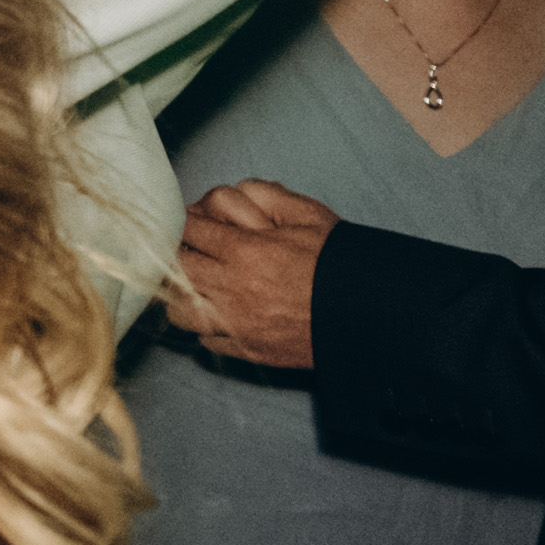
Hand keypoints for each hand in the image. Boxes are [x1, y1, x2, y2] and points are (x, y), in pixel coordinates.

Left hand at [160, 178, 342, 371]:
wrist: (369, 312)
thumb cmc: (339, 263)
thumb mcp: (307, 215)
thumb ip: (264, 196)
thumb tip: (227, 196)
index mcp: (244, 251)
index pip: (186, 230)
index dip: (184, 223)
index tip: (189, 224)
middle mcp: (233, 288)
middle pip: (175, 269)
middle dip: (176, 256)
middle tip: (188, 252)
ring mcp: (237, 323)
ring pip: (180, 311)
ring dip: (182, 296)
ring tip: (196, 286)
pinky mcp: (247, 349)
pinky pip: (206, 340)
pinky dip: (206, 328)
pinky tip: (217, 315)